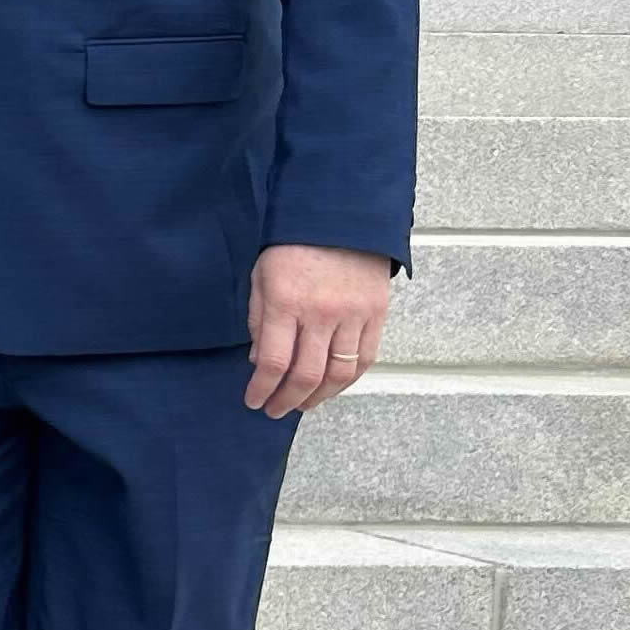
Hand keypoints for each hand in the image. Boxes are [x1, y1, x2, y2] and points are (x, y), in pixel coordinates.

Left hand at [245, 243, 389, 417]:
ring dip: (318, 397)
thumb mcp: (261, 278)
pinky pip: (365, 359)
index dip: (262, 389)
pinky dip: (347, 381)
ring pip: (338, 374)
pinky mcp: (376, 314)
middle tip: (275, 410)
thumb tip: (259, 363)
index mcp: (285, 302)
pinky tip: (331, 388)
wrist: (342, 218)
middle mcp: (320, 313)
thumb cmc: (293, 247)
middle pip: (306, 375)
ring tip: (302, 405)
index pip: (273, 361)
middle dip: (287, 400)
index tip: (253, 401)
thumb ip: (258, 321)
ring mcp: (353, 315)